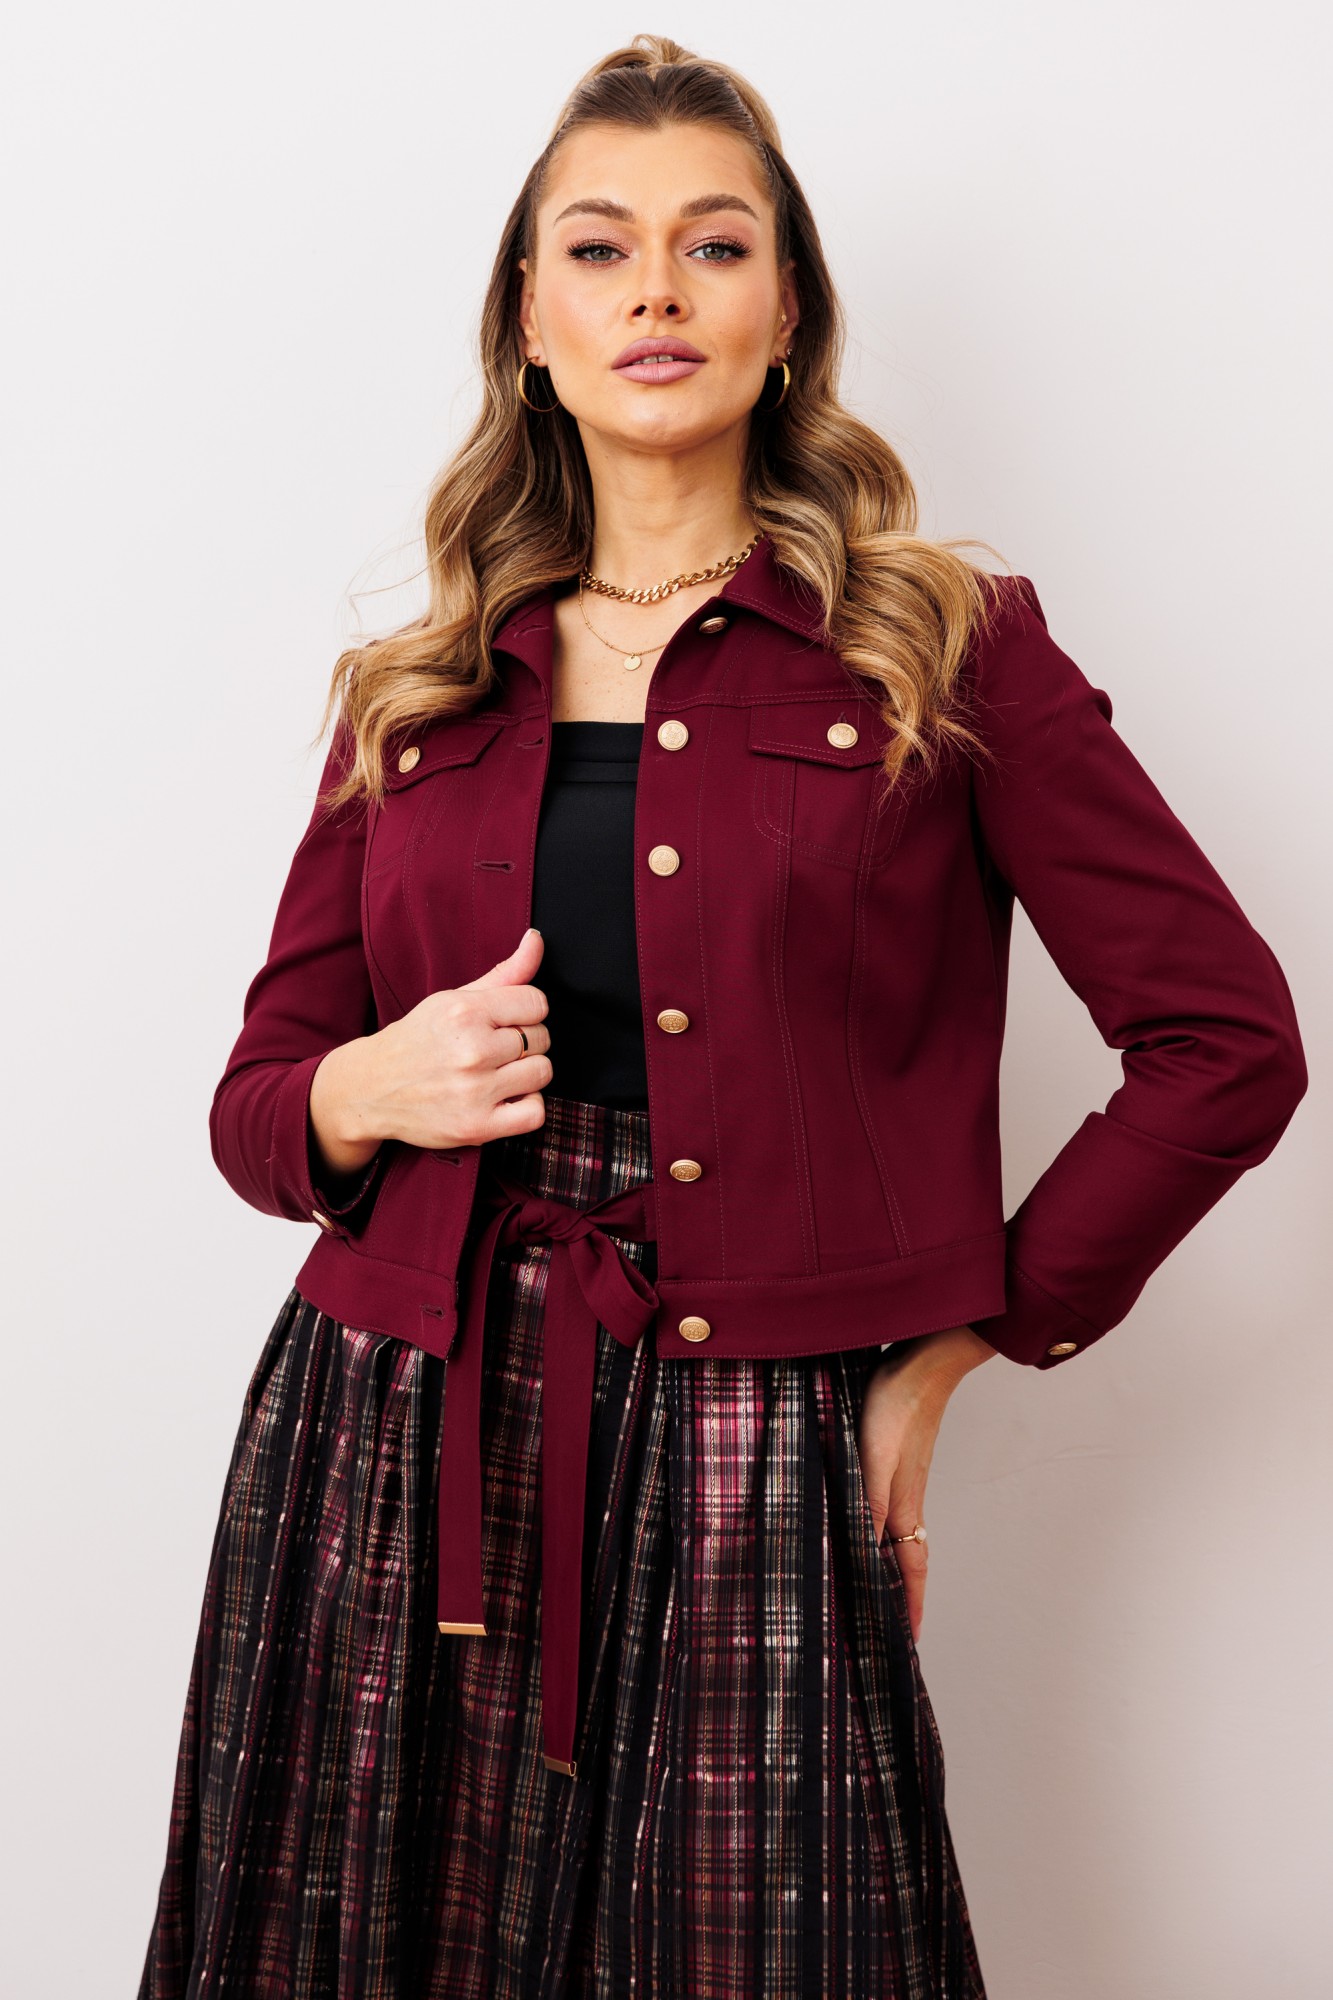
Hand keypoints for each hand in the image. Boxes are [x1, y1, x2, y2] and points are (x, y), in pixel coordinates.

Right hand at [308, 927, 552, 1170]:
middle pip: (541, 1038)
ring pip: (542, 1072)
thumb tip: (536, 939)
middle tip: (492, 1050)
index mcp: (465, 1011)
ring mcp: (475, 1090)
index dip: (525, 1013)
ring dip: (526, 1074)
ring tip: (498, 1074)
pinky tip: (503, 1098)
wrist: (371, 1089)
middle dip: (523, 1042)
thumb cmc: (418, 1040)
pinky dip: (527, 1106)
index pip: (537, 1003)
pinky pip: (536, 1112)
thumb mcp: (454, 999)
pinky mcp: (478, 1126)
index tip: (503, 1022)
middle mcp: (472, 1049)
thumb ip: (504, 973)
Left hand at [856, 1325, 996, 1643]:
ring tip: (870, 1585)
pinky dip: (874, 1526)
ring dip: (883, 1561)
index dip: (907, 1608)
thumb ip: (869, 1505)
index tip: (907, 1645)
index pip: (908, 1571)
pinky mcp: (891, 1456)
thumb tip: (865, 1556)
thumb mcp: (873, 1459)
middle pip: (902, 1559)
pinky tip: (860, 1520)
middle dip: (895, 1595)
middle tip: (884, 1626)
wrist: (923, 1359)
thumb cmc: (897, 1405)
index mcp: (903, 1507)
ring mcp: (900, 1477)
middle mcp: (904, 1498)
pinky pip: (882, 1506)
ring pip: (891, 1533)